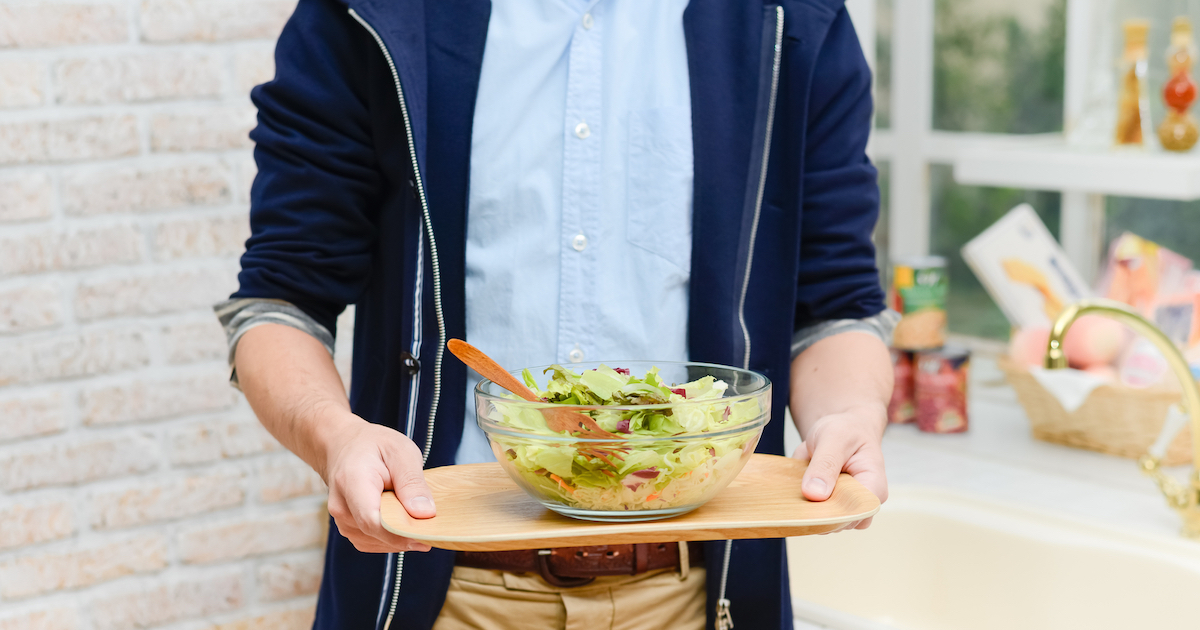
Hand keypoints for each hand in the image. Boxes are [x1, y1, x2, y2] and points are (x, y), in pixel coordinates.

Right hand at [321, 416, 435, 552]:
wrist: (345, 445)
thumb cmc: (374, 446)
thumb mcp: (401, 452)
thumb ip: (412, 483)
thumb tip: (425, 513)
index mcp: (352, 482)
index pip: (372, 520)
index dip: (401, 531)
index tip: (427, 531)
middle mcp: (341, 506)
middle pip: (375, 533)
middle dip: (406, 534)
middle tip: (431, 525)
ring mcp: (341, 520)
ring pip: (375, 542)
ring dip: (399, 537)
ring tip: (415, 517)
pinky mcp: (348, 528)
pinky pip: (372, 542)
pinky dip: (390, 538)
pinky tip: (403, 523)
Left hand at [792, 403, 886, 530]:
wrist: (841, 429)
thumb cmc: (845, 430)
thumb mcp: (834, 439)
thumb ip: (825, 464)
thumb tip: (814, 494)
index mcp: (874, 486)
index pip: (859, 511)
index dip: (835, 512)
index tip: (812, 501)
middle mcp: (862, 503)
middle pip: (840, 523)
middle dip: (817, 512)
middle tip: (799, 489)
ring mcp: (845, 507)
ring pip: (824, 524)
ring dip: (806, 509)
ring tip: (799, 483)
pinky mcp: (829, 507)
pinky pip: (813, 516)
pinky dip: (801, 505)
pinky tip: (796, 489)